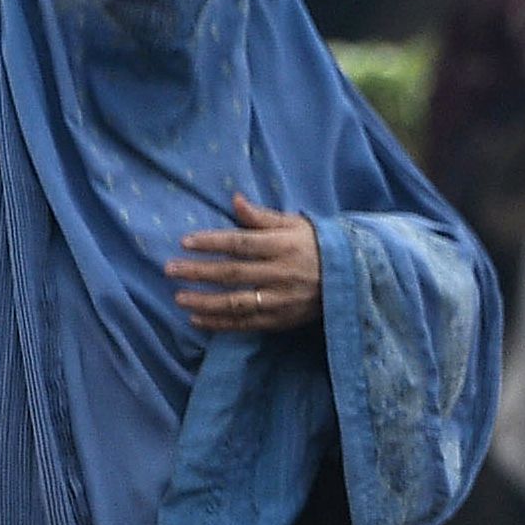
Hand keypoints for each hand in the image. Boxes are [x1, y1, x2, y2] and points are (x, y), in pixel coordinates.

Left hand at [168, 194, 323, 335]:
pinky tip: (198, 320)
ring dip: (204, 302)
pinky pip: (246, 324)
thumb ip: (262, 217)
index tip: (185, 242)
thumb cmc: (318, 246)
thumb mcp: (295, 225)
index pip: (240, 244)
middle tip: (170, 270)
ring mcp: (281, 300)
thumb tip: (234, 200)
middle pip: (232, 274)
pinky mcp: (282, 321)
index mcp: (282, 246)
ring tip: (179, 298)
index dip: (211, 243)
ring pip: (236, 303)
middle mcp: (280, 274)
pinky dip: (220, 324)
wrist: (353, 279)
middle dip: (198, 272)